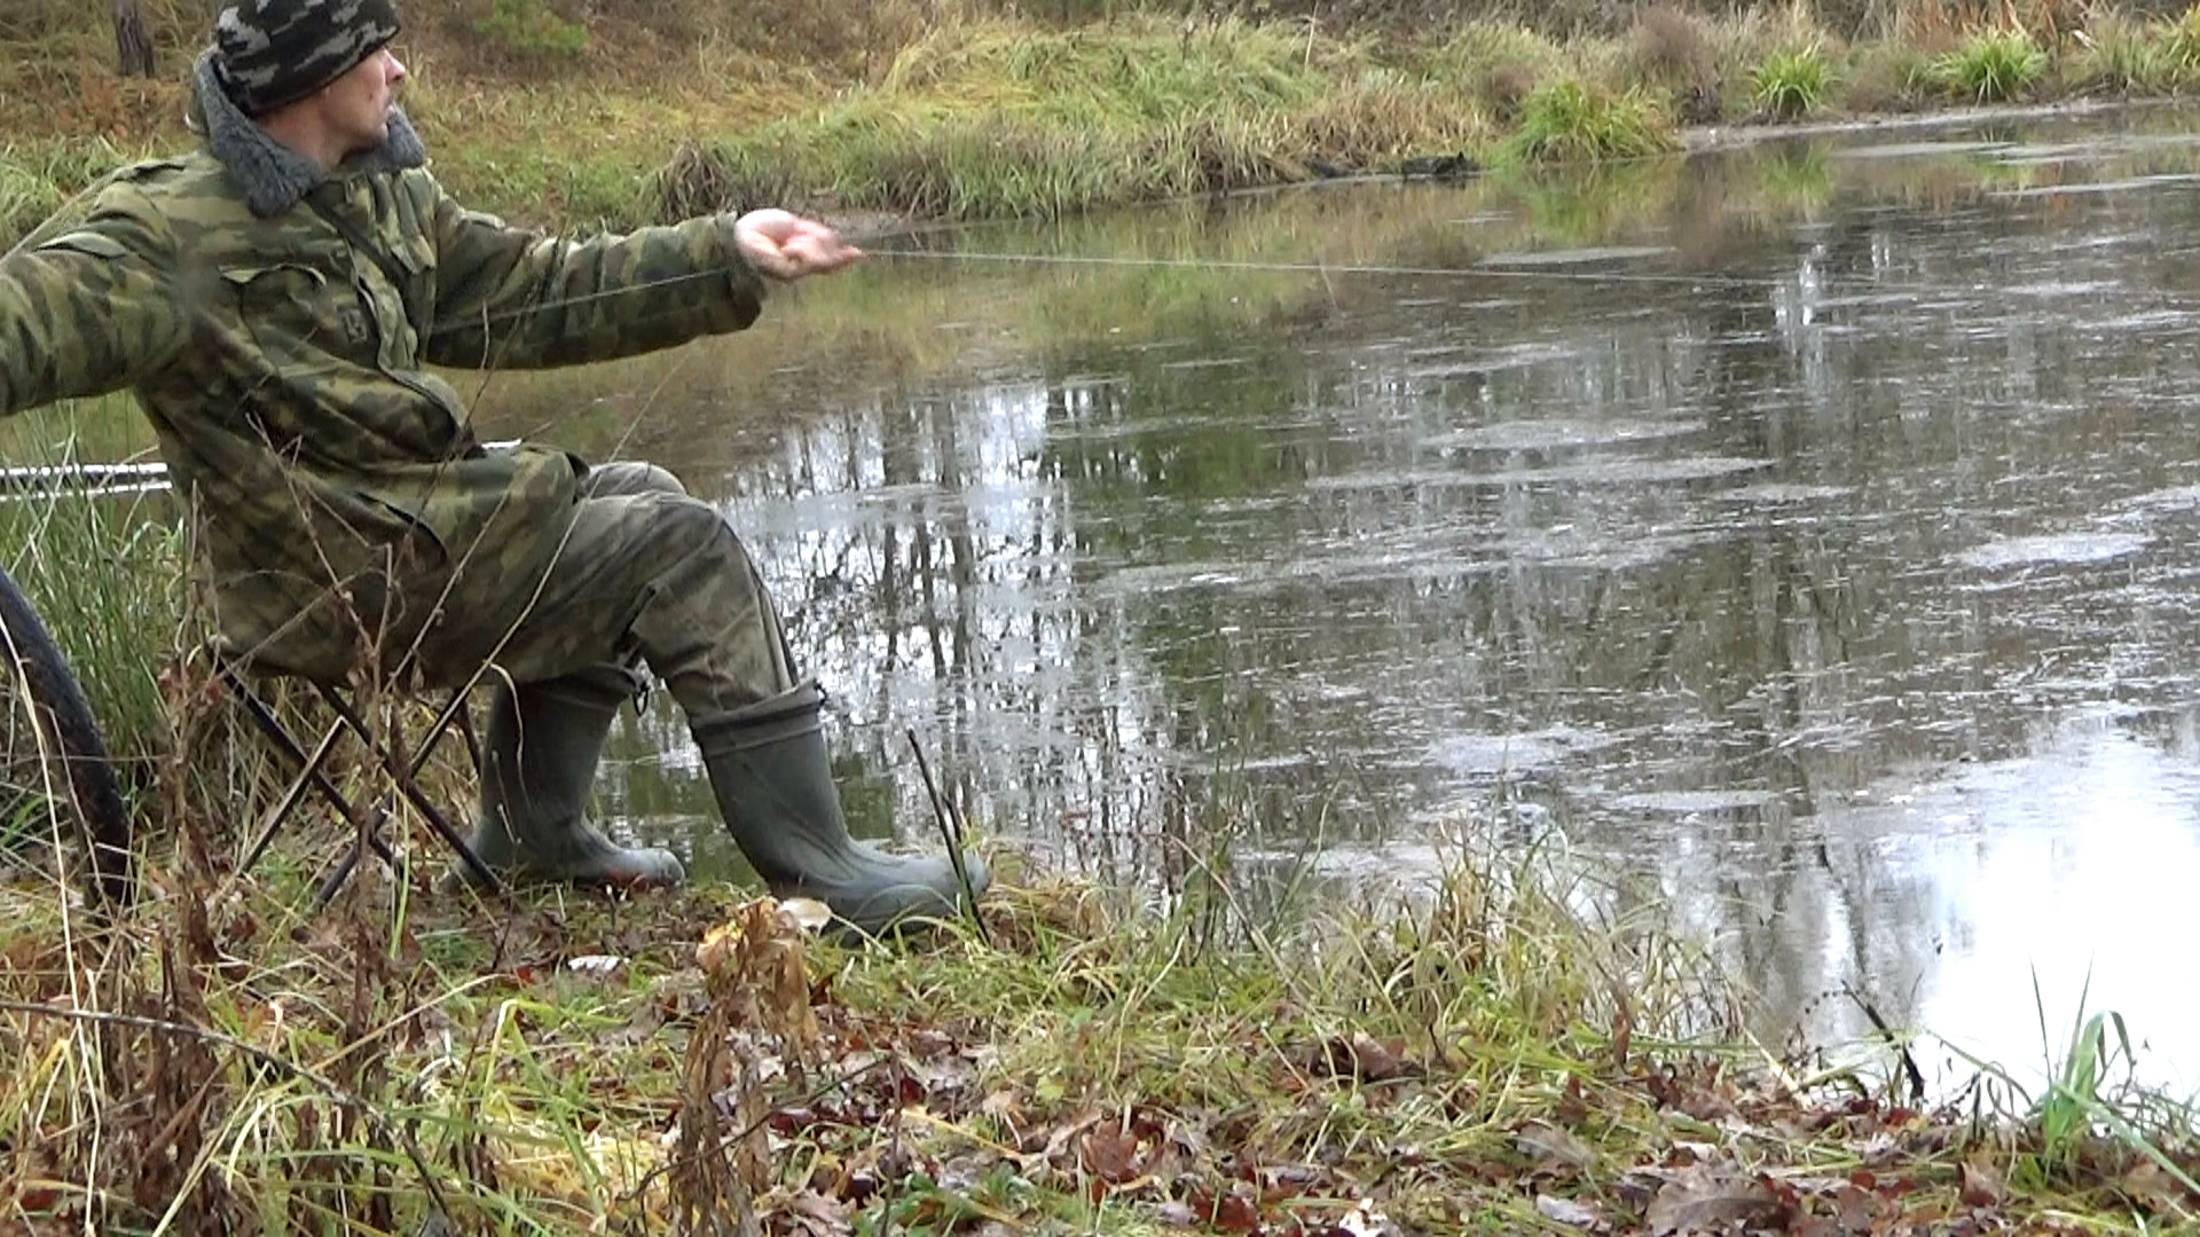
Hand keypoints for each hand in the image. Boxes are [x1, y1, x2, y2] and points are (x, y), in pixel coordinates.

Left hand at [732, 209, 862, 280]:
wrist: (743, 232)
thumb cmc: (764, 227)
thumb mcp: (798, 227)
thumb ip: (819, 237)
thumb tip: (844, 246)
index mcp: (805, 254)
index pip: (830, 259)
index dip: (844, 257)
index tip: (860, 255)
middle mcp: (802, 267)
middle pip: (829, 258)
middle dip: (820, 241)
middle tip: (797, 236)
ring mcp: (797, 273)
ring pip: (820, 258)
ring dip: (809, 245)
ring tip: (789, 241)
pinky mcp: (790, 274)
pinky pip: (808, 259)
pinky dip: (802, 249)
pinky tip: (789, 246)